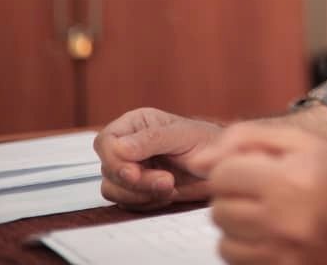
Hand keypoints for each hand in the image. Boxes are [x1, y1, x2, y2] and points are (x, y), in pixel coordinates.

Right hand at [94, 107, 220, 209]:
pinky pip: (126, 202)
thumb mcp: (182, 135)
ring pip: (112, 188)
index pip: (105, 141)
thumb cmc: (207, 142)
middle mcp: (129, 145)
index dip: (114, 160)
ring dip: (140, 193)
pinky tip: (167, 194)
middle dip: (135, 181)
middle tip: (165, 181)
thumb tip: (119, 147)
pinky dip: (145, 202)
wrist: (221, 166)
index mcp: (136, 124)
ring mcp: (132, 168)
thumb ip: (151, 139)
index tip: (134, 172)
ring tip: (170, 186)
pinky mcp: (137, 189)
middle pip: (108, 168)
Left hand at [193, 122, 326, 264]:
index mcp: (290, 179)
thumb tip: (198, 161)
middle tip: (260, 190)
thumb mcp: (301, 142)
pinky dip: (247, 248)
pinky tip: (269, 234)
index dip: (232, 168)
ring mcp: (284, 252)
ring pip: (224, 241)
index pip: (222, 175)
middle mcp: (284, 219)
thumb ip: (245, 139)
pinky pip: (238, 262)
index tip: (252, 169)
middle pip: (219, 209)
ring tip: (264, 214)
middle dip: (233, 196)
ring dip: (237, 225)